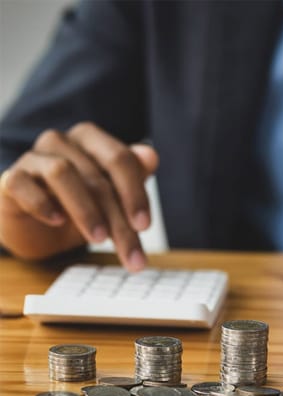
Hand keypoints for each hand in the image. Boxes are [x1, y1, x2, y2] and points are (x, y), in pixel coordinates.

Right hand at [0, 122, 157, 270]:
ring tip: (98, 239)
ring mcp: (33, 157)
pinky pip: (23, 184)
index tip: (144, 226)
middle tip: (130, 251)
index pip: (120, 159)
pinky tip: (57, 221)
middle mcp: (62, 142)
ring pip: (62, 173)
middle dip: (117, 218)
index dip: (135, 192)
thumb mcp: (114, 197)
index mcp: (91, 139)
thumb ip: (134, 176)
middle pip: (96, 176)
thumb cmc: (81, 206)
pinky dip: (42, 204)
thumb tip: (151, 156)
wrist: (38, 228)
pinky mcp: (10, 178)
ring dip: (85, 210)